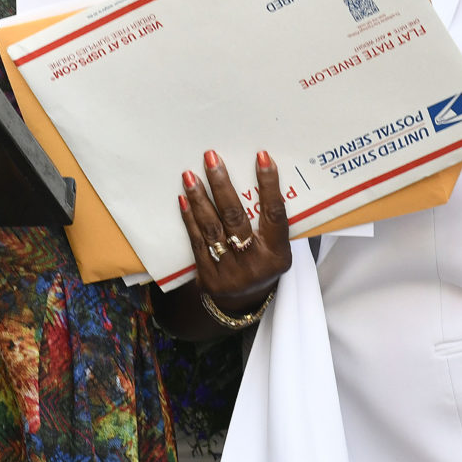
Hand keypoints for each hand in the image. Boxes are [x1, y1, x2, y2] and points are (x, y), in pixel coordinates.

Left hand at [178, 150, 290, 320]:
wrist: (243, 305)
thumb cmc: (262, 264)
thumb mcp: (276, 249)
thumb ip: (269, 223)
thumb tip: (258, 178)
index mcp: (277, 254)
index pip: (275, 214)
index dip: (269, 185)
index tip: (262, 157)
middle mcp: (255, 264)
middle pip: (236, 218)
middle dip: (222, 185)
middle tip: (211, 158)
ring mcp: (230, 273)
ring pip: (212, 229)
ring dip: (200, 198)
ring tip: (189, 175)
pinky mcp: (208, 278)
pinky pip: (197, 242)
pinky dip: (190, 219)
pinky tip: (184, 199)